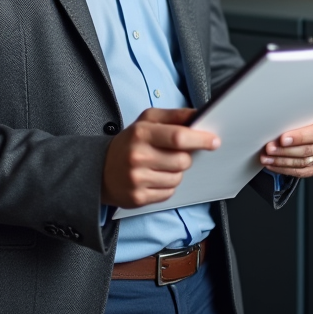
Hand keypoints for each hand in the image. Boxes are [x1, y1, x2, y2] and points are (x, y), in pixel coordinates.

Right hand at [101, 108, 219, 208]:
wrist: (98, 169)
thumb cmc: (129, 143)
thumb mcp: (146, 121)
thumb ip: (174, 116)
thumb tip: (199, 115)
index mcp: (141, 133)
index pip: (178, 136)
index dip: (200, 139)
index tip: (214, 141)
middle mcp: (138, 156)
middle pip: (182, 161)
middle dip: (185, 157)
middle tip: (173, 154)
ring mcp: (137, 179)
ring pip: (177, 178)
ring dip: (175, 172)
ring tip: (160, 166)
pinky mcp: (138, 198)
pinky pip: (169, 193)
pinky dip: (166, 186)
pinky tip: (153, 178)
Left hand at [259, 116, 312, 178]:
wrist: (304, 128)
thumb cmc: (301, 119)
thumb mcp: (300, 114)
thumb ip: (293, 120)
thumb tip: (276, 126)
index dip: (299, 137)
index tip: (283, 139)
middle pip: (307, 150)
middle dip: (285, 150)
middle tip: (270, 148)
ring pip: (302, 163)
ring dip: (281, 161)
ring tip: (267, 158)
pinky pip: (299, 172)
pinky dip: (283, 169)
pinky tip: (272, 165)